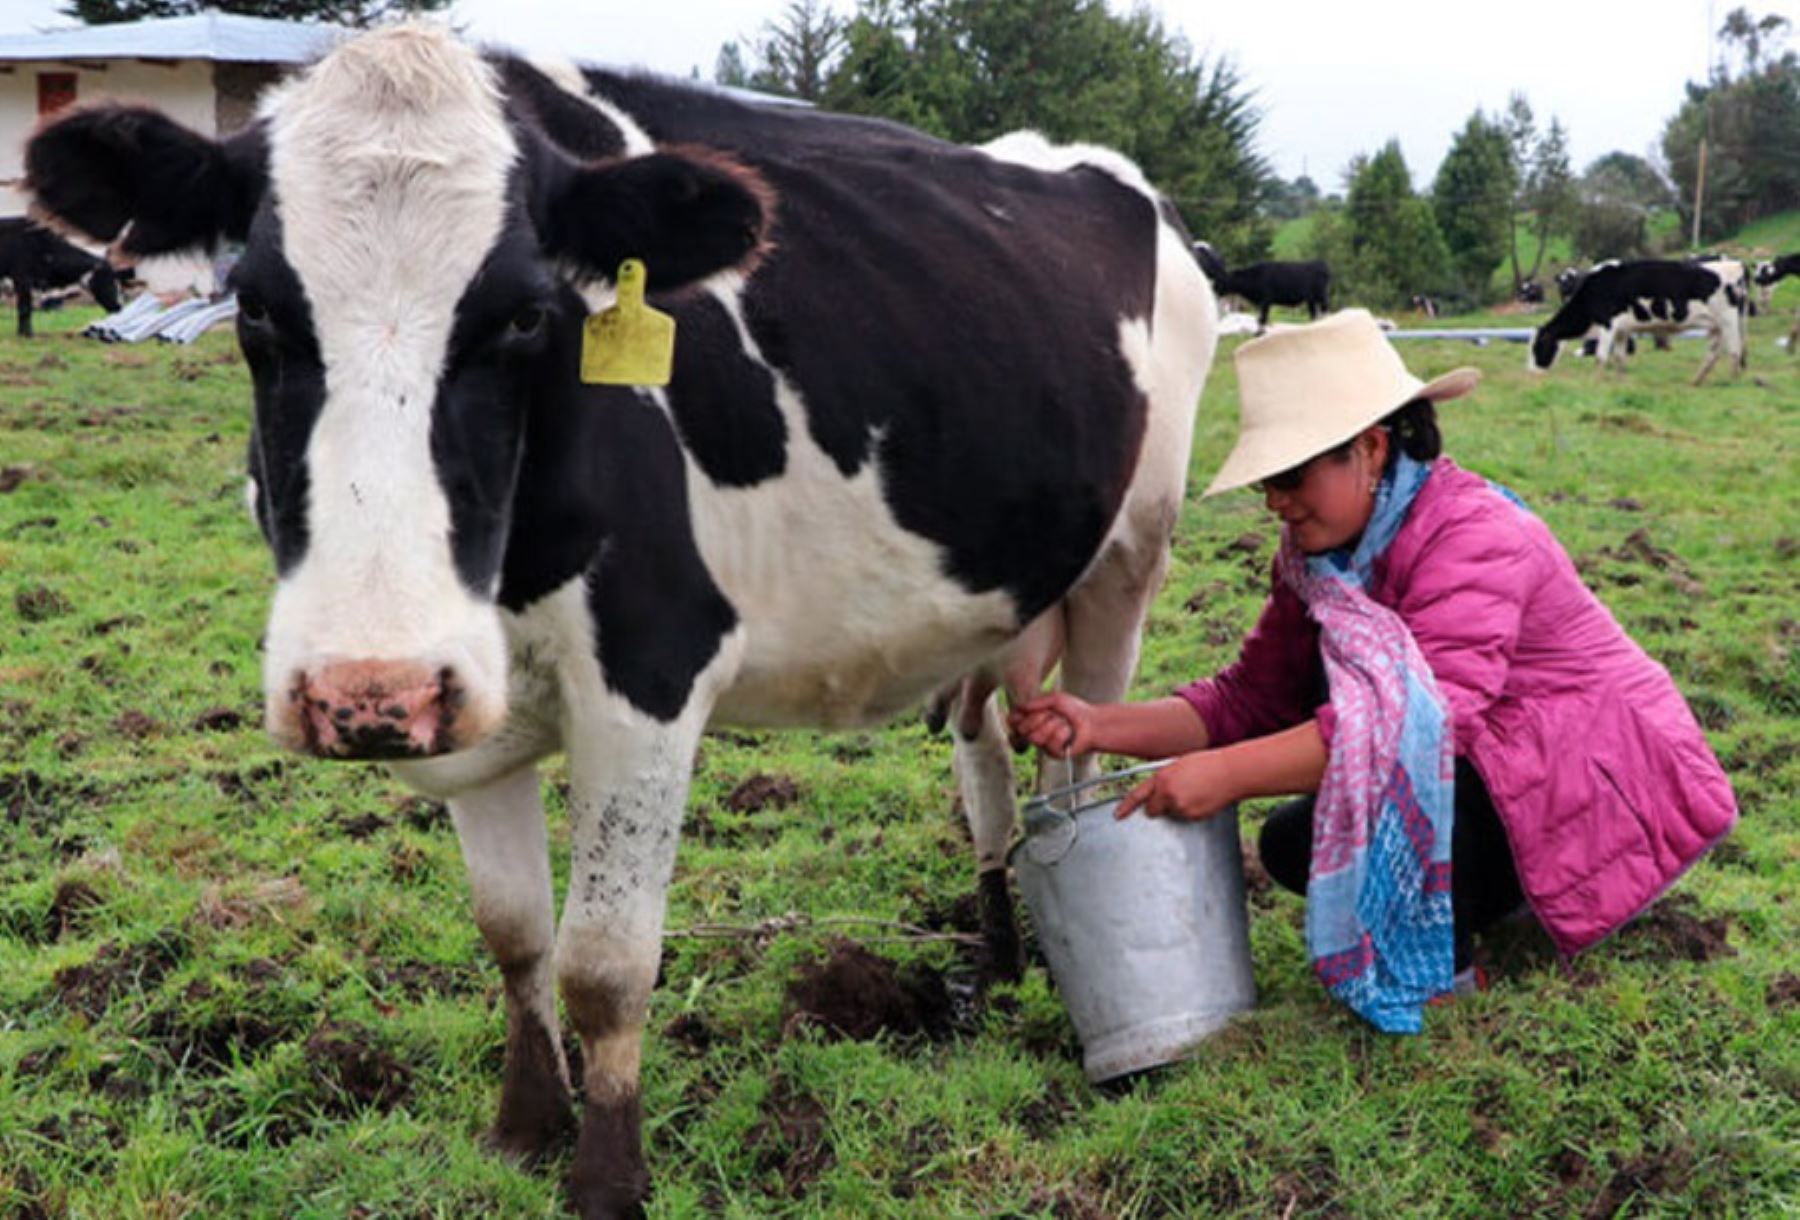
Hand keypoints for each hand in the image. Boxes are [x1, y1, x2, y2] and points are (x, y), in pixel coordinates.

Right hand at [1007, 692, 1096, 757]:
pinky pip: (1051, 743)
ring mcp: (1043, 745)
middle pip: (1023, 729)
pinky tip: (1069, 733)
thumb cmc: (1074, 709)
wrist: (1092, 722)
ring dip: (1053, 725)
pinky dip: (1062, 733)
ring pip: (1036, 737)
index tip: (1023, 712)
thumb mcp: (1056, 698)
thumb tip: (1021, 706)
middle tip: (1053, 715)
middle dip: (1039, 718)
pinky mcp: (1054, 754)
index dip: (1016, 717)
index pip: (1013, 721)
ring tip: (1063, 723)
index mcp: (1032, 719)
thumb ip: (1038, 701)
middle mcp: (1035, 733)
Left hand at [1115, 751, 1237, 820]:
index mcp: (1162, 778)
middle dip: (1157, 807)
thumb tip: (1158, 792)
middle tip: (1172, 797)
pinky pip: (1186, 817)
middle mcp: (1168, 794)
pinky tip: (1202, 799)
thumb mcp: (1178, 765)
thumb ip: (1164, 779)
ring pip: (1172, 813)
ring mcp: (1180, 807)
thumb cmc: (1206, 764)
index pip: (1138, 795)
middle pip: (1153, 810)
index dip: (1126, 806)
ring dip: (1178, 807)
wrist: (1229, 772)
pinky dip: (1191, 811)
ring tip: (1194, 792)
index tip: (1118, 815)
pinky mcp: (1193, 816)